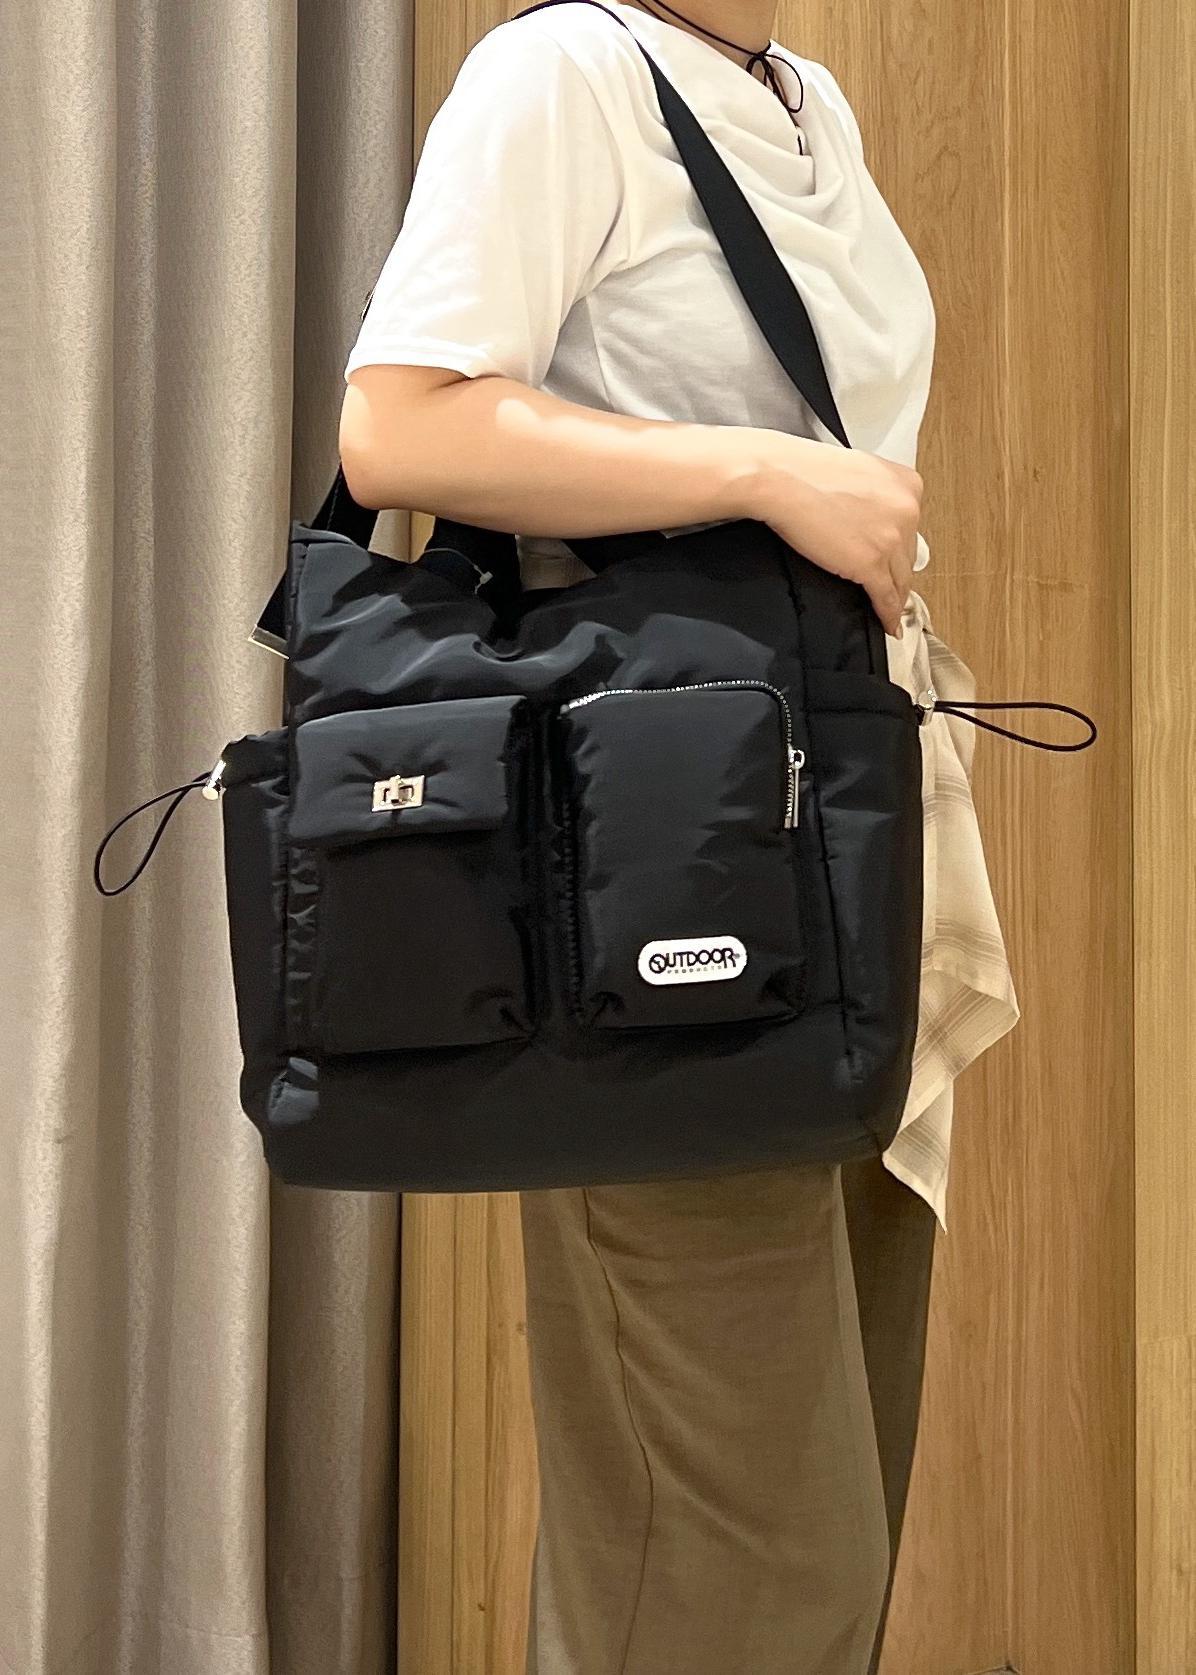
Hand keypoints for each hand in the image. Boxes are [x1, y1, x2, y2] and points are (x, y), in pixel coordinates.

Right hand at [740, 433, 922, 638]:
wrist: (782, 479)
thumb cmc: (806, 472)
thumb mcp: (858, 473)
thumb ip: (874, 496)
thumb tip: (870, 519)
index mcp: (908, 484)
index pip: (911, 527)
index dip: (900, 548)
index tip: (896, 560)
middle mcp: (907, 510)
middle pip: (908, 554)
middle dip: (896, 571)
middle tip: (888, 585)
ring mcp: (892, 539)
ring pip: (901, 579)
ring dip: (895, 597)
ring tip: (890, 611)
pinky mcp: (872, 564)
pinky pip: (886, 598)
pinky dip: (887, 614)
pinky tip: (887, 622)